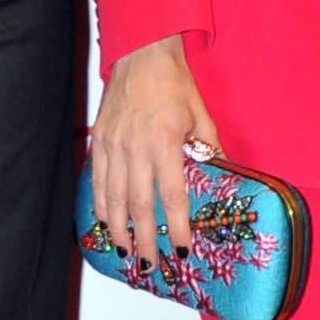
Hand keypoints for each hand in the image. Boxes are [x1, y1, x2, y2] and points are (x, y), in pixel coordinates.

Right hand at [90, 38, 220, 265]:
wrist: (141, 54)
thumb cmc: (174, 83)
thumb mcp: (201, 115)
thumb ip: (209, 148)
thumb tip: (222, 176)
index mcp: (165, 142)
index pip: (172, 196)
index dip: (178, 227)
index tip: (183, 250)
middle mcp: (136, 148)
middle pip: (138, 206)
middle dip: (144, 240)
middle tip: (150, 265)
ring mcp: (113, 145)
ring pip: (112, 198)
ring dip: (118, 229)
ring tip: (126, 252)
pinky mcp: (99, 140)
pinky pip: (97, 180)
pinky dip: (100, 204)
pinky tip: (106, 222)